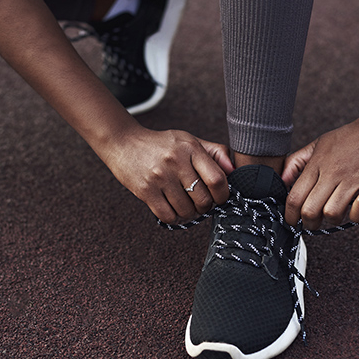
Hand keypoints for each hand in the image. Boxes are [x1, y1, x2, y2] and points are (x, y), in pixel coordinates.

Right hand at [92, 128, 235, 223]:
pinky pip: (168, 215)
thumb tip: (235, 171)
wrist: (123, 143)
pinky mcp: (145, 190)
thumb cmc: (162, 144)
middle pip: (203, 200)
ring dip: (189, 213)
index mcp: (190, 148)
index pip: (218, 180)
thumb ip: (215, 153)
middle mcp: (175, 161)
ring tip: (185, 204)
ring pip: (186, 210)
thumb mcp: (189, 140)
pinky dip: (174, 217)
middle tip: (200, 202)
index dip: (223, 195)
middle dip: (205, 206)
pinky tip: (172, 208)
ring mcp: (159, 177)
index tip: (219, 197)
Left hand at [281, 112, 358, 229]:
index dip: (289, 215)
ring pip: (332, 213)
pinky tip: (356, 210)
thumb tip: (281, 181)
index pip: (294, 197)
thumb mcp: (320, 143)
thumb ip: (298, 161)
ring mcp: (354, 179)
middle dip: (309, 223)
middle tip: (314, 222)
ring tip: (335, 214)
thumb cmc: (351, 137)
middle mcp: (333, 172)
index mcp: (317, 163)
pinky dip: (356, 217)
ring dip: (333, 220)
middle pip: (310, 210)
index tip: (292, 220)